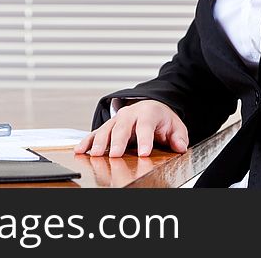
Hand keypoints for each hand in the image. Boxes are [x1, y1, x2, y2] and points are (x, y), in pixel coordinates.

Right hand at [74, 100, 188, 157]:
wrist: (150, 107)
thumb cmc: (161, 119)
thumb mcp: (175, 126)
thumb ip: (178, 136)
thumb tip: (180, 146)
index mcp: (148, 112)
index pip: (146, 125)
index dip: (145, 139)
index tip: (144, 153)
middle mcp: (130, 113)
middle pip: (123, 126)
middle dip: (118, 141)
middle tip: (116, 154)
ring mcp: (117, 120)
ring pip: (107, 129)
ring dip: (100, 141)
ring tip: (96, 154)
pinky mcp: (108, 126)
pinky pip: (95, 133)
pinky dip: (87, 141)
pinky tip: (81, 150)